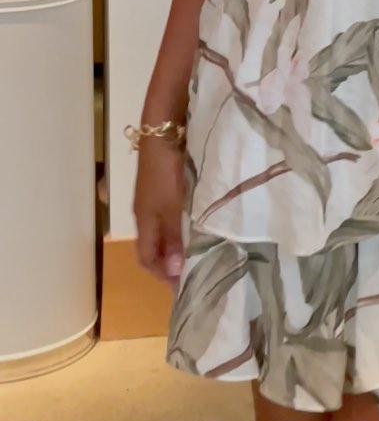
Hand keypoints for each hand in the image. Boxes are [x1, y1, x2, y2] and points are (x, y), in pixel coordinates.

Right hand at [133, 138, 187, 285]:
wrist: (162, 134)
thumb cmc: (165, 173)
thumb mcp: (171, 207)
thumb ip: (172, 237)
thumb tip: (173, 271)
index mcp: (144, 222)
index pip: (146, 258)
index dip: (161, 274)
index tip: (181, 286)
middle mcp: (144, 215)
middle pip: (152, 247)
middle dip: (167, 264)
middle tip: (190, 274)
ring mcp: (152, 201)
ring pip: (160, 233)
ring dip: (173, 247)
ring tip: (194, 255)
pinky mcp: (161, 189)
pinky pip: (167, 219)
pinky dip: (177, 230)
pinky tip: (192, 228)